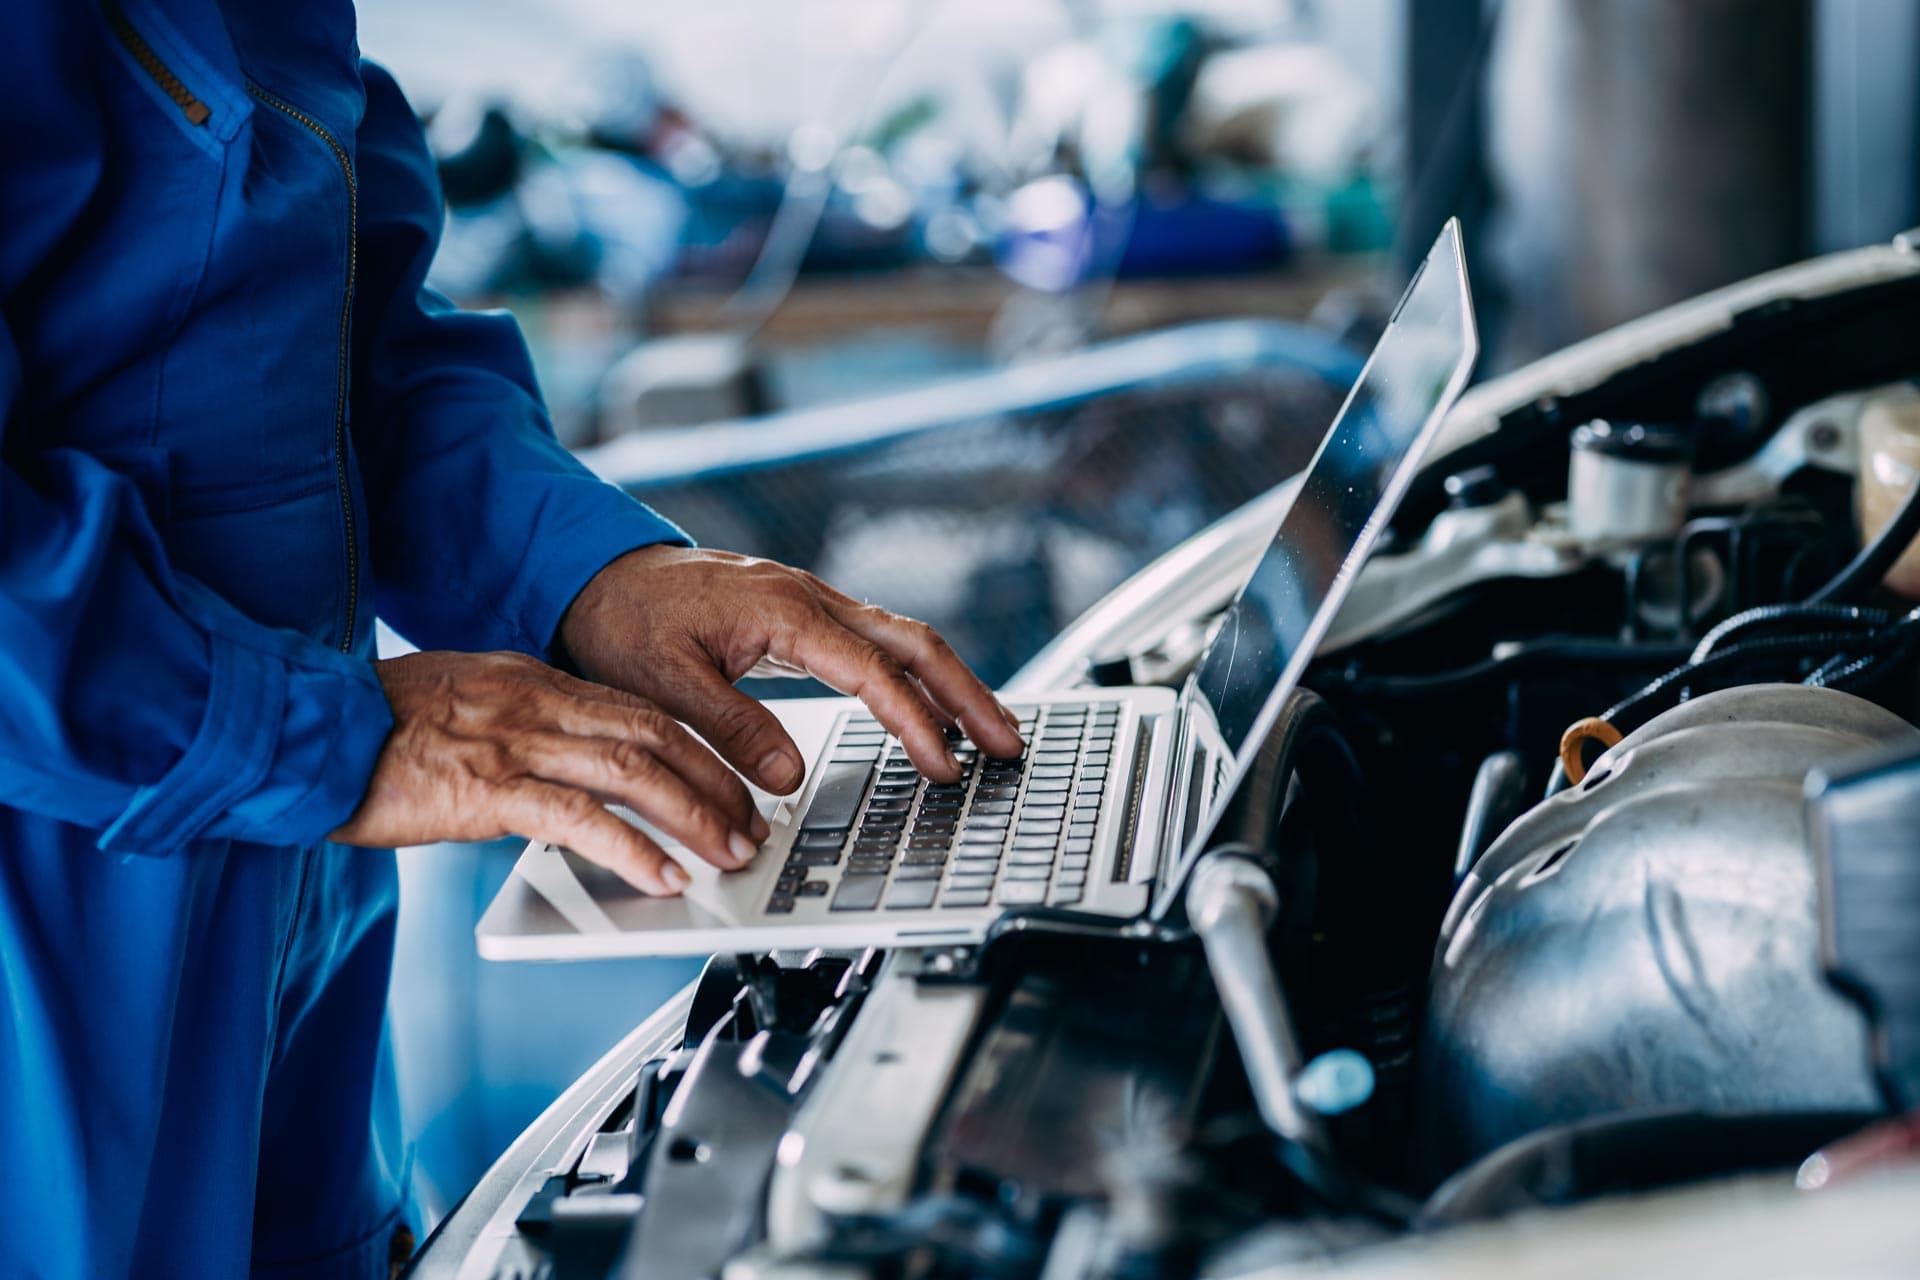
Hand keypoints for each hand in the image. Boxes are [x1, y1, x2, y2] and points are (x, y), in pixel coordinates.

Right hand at [332, 651, 767, 894]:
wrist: (302, 730)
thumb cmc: (371, 729)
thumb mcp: (464, 708)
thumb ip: (521, 727)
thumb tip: (569, 765)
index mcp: (533, 681)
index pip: (640, 706)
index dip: (699, 746)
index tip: (733, 781)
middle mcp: (535, 702)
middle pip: (656, 733)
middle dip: (716, 781)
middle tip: (752, 824)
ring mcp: (513, 742)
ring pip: (634, 770)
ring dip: (694, 815)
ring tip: (730, 853)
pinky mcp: (486, 788)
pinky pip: (577, 817)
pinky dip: (631, 848)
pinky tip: (662, 875)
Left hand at [558, 546, 1025, 790]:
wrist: (596, 573)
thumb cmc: (624, 621)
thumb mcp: (664, 683)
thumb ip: (730, 727)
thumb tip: (789, 778)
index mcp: (783, 611)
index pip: (872, 672)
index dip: (915, 722)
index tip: (943, 767)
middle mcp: (810, 598)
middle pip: (914, 642)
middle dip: (968, 693)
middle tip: (1010, 744)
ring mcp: (811, 602)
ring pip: (903, 638)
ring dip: (951, 684)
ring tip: (989, 733)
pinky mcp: (803, 616)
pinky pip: (877, 642)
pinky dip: (915, 676)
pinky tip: (928, 708)